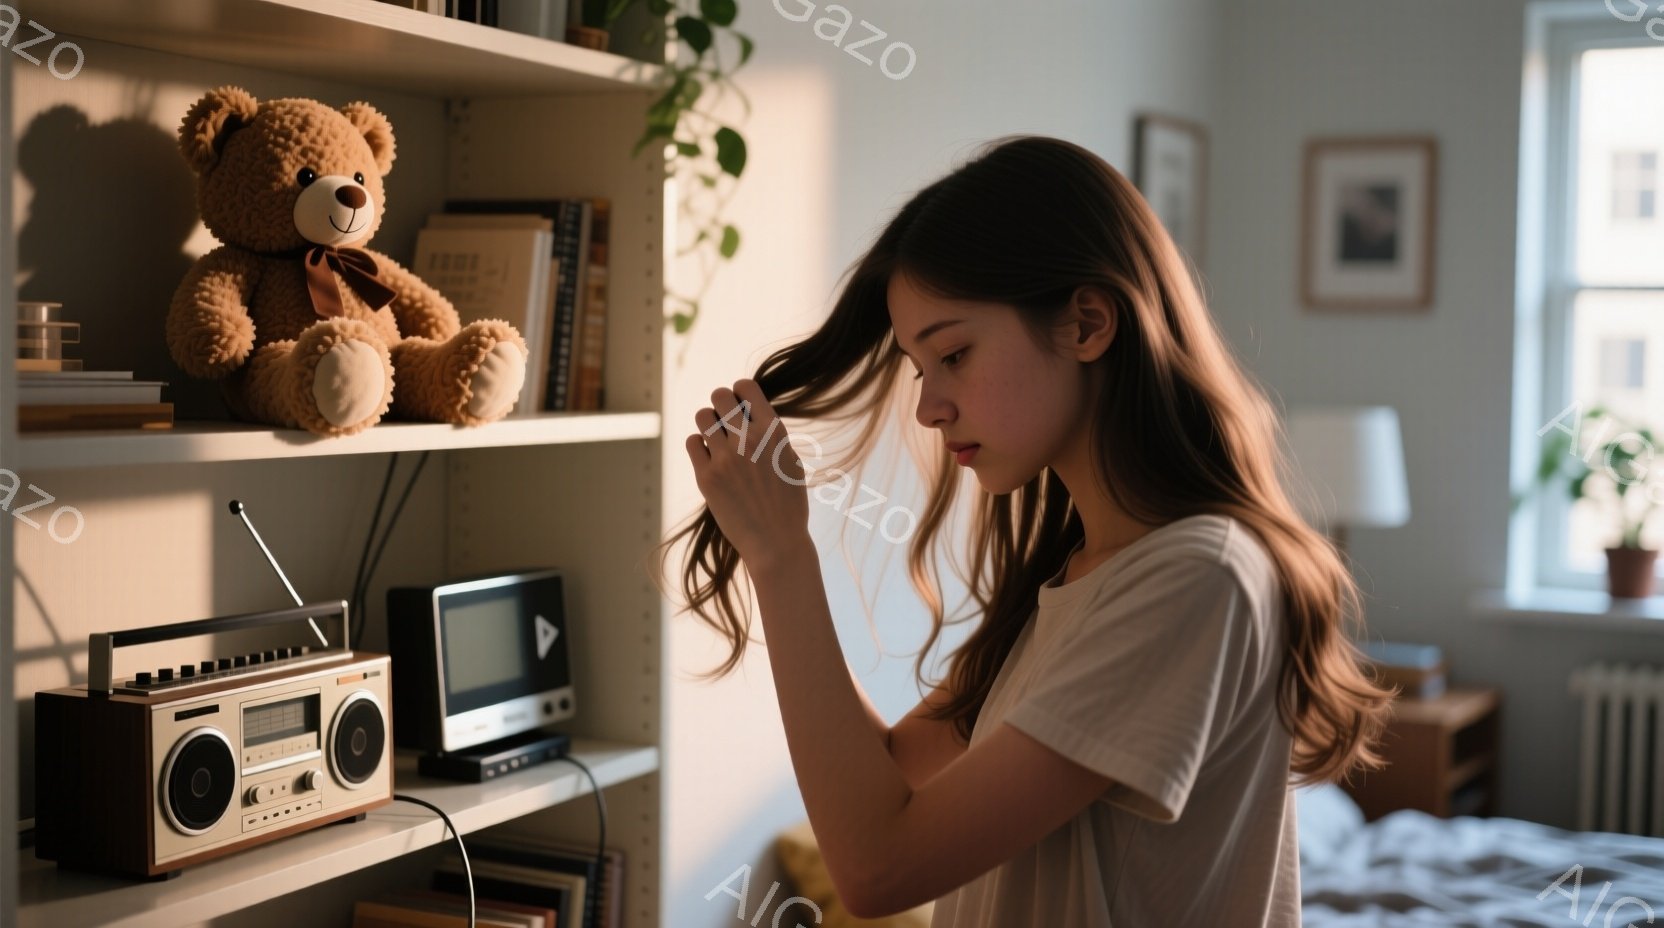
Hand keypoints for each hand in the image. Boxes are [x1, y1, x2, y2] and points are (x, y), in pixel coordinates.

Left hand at [685, 379, 811, 569]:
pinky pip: (692, 442)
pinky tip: (709, 459)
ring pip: (702, 416)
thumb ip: (772, 436)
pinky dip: (699, 446)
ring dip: (708, 424)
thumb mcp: (790, 462)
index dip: (739, 390)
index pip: (746, 387)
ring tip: (717, 441)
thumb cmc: (788, 505)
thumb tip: (752, 414)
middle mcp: (750, 439)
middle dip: (721, 404)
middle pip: (720, 395)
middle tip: (726, 422)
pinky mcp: (706, 476)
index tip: (740, 404)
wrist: (776, 543)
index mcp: (774, 432)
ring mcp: (726, 457)